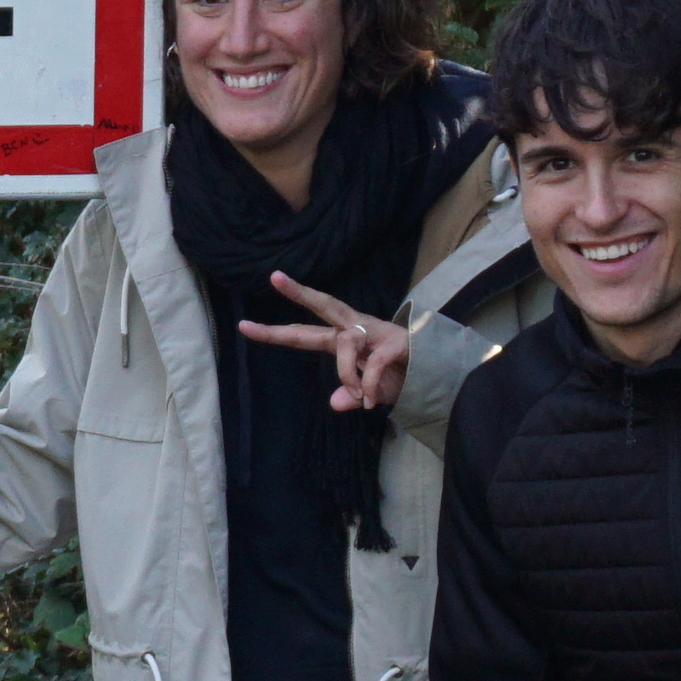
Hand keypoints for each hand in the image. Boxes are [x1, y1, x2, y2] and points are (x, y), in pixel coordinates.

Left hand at [237, 273, 412, 414]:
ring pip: (344, 343)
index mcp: (342, 340)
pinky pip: (372, 364)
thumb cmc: (399, 379)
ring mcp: (376, 332)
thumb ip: (352, 396)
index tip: (243, 327)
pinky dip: (368, 385)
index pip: (302, 334)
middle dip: (299, 292)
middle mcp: (356, 329)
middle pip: (324, 304)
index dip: (274, 333)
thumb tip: (336, 403)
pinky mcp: (395, 341)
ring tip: (360, 398)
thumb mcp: (370, 394)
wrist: (437, 377)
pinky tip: (370, 401)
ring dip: (346, 374)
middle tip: (274, 277)